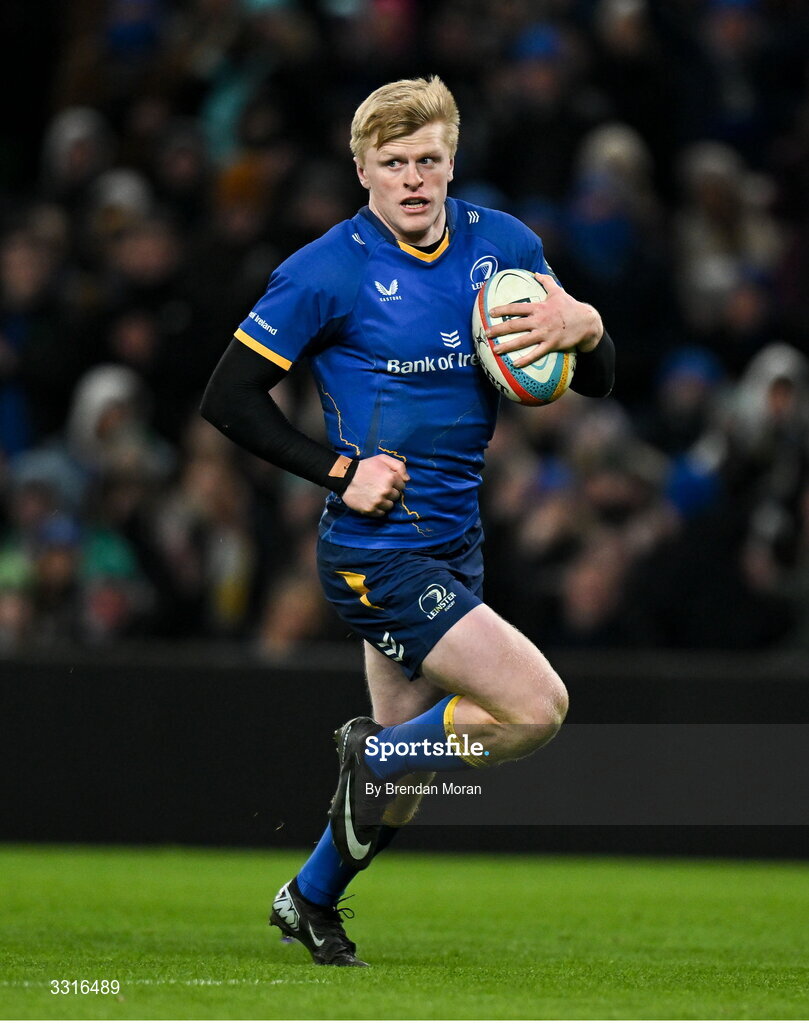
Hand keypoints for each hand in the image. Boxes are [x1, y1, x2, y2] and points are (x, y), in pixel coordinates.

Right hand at [342, 454, 409, 516]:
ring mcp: (378, 502)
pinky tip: (372, 501)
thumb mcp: (382, 459)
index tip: (387, 481)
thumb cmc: (365, 467)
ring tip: (376, 495)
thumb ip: (399, 466)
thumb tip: (407, 480)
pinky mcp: (370, 510)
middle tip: (380, 487)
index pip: (402, 485)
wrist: (344, 477)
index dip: (395, 483)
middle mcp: (386, 491)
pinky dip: (378, 509)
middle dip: (391, 492)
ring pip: (390, 506)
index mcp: (390, 478)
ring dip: (386, 501)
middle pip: (397, 496)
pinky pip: (381, 513)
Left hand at [486, 273, 602, 367]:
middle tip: (486, 334)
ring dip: (507, 346)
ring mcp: (545, 333)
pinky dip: (525, 359)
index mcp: (539, 307)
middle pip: (515, 325)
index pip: (517, 307)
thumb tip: (537, 272)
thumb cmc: (570, 306)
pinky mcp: (552, 344)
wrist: (587, 321)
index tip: (490, 313)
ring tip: (495, 350)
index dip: (502, 309)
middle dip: (499, 329)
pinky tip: (515, 364)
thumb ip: (546, 282)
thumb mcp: (558, 292)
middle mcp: (540, 320)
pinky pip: (536, 353)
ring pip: (522, 340)